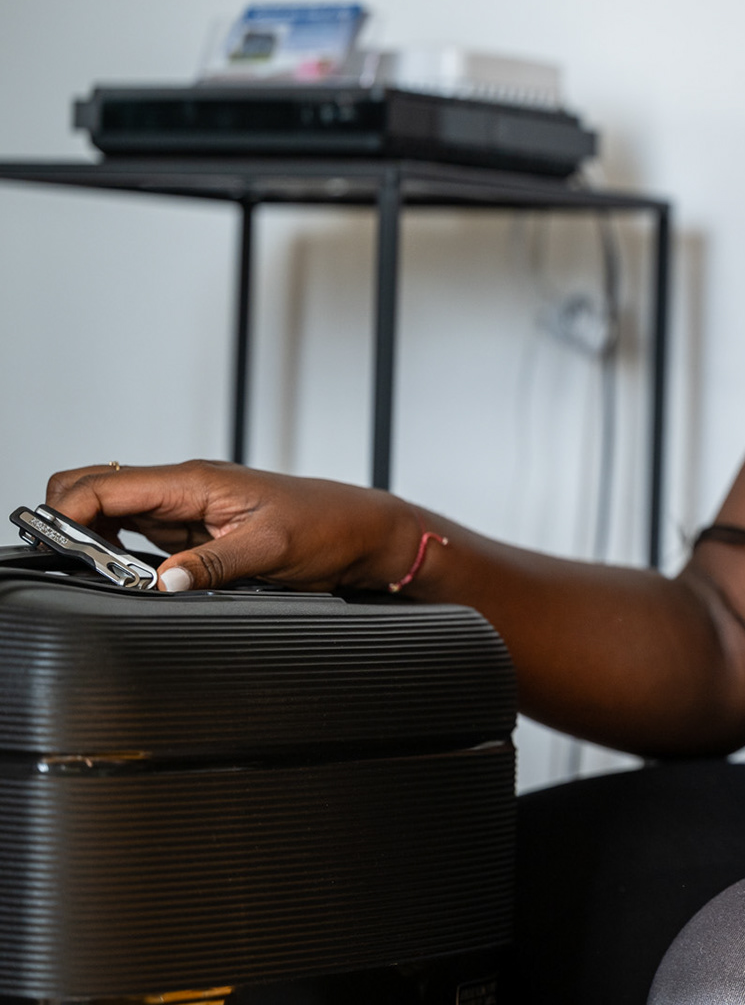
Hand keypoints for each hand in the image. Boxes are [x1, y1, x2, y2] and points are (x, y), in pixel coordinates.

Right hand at [44, 460, 417, 592]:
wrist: (362, 530)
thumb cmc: (329, 527)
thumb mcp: (270, 551)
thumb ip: (211, 566)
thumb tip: (160, 583)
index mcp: (195, 481)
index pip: (104, 484)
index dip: (68, 514)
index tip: (61, 549)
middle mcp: (184, 488)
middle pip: (95, 489)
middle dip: (70, 522)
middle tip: (78, 565)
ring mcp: (187, 509)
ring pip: (113, 513)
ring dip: (97, 543)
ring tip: (110, 577)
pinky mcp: (195, 530)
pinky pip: (139, 535)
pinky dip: (122, 554)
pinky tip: (132, 578)